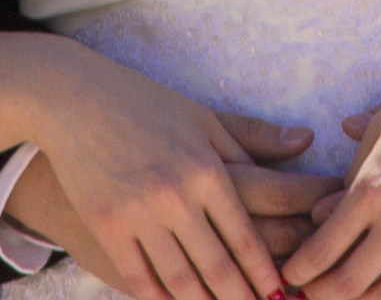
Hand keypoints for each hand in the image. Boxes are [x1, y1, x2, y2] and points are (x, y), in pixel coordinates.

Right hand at [9, 114, 340, 291]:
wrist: (74, 100)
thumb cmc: (147, 105)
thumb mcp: (203, 116)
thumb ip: (253, 138)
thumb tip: (305, 142)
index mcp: (206, 168)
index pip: (246, 235)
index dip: (267, 273)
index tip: (284, 294)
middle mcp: (176, 195)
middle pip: (218, 266)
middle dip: (242, 298)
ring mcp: (138, 215)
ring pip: (180, 281)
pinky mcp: (106, 227)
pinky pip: (139, 278)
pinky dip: (160, 299)